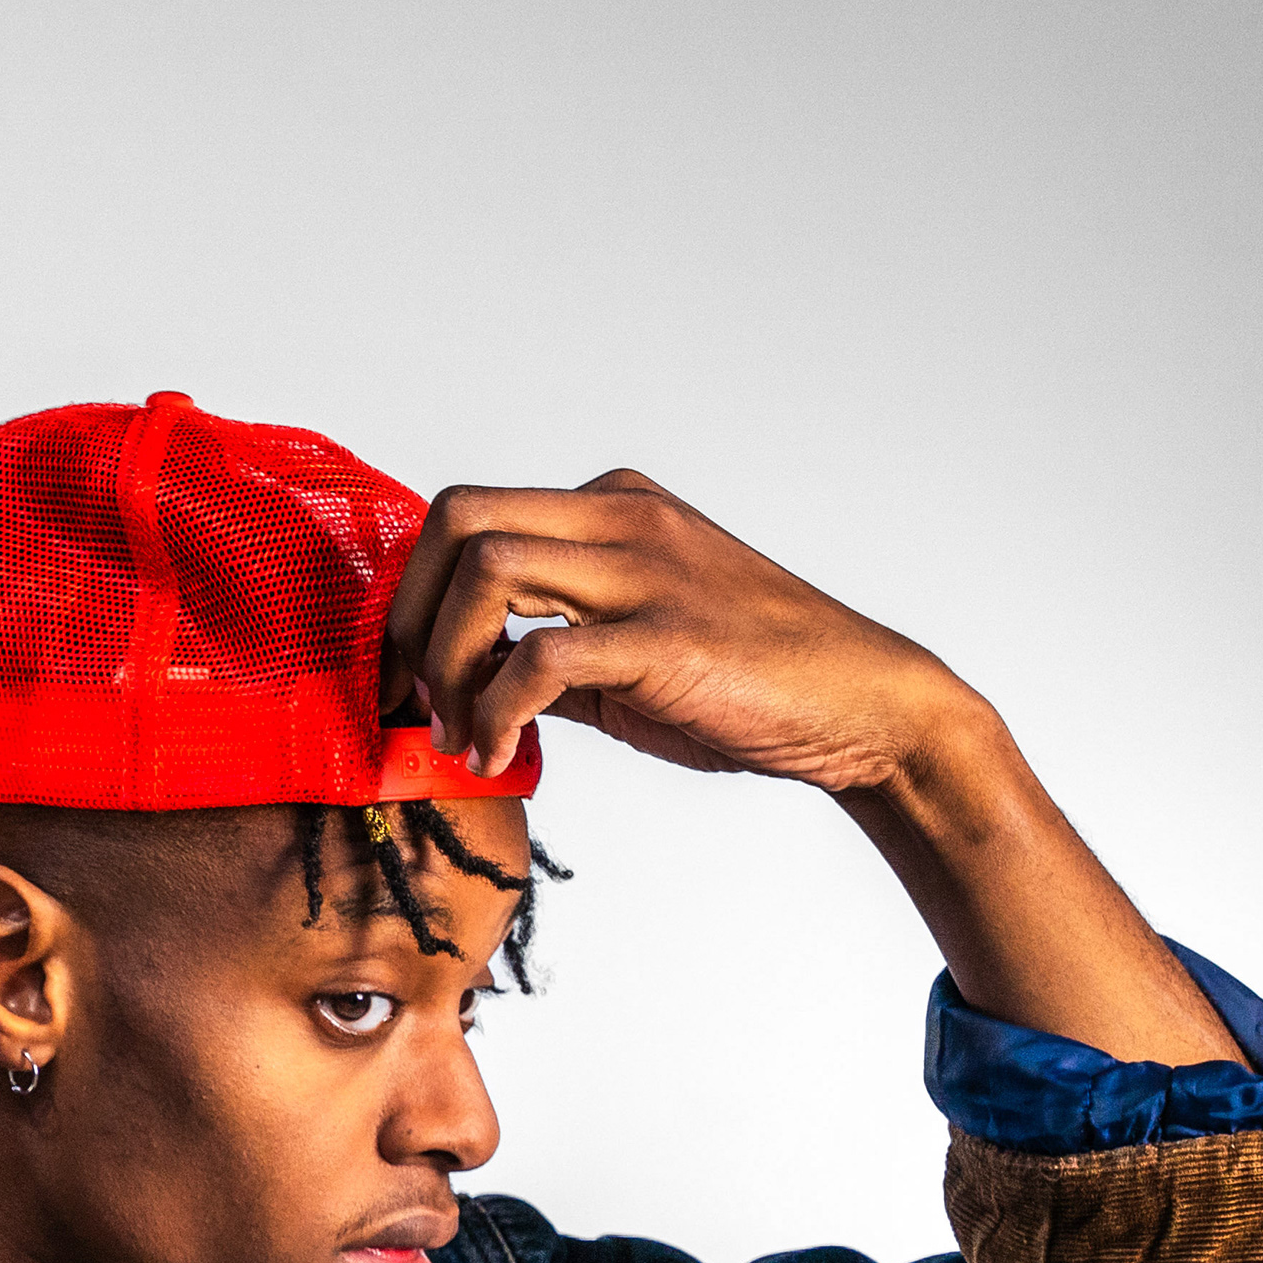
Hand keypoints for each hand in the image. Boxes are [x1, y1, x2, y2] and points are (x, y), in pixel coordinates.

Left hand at [381, 473, 974, 790]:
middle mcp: (624, 518)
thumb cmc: (750, 684)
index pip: (468, 516)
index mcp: (613, 508)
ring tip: (457, 733)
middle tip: (408, 697)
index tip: (401, 675)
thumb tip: (465, 689)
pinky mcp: (667, 636)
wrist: (862, 705)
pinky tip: (496, 753)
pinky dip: (496, 710)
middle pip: (458, 517)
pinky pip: (541, 655)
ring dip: (446, 661)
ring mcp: (647, 570)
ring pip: (488, 569)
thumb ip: (551, 653)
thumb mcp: (631, 655)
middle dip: (409, 614)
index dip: (412, 596)